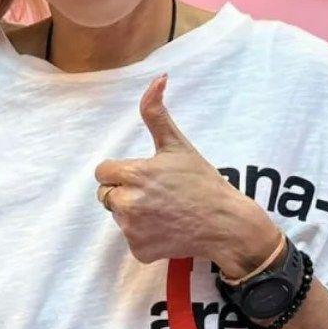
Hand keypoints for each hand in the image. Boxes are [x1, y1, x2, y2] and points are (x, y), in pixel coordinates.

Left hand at [94, 77, 280, 274]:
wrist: (225, 224)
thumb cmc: (201, 181)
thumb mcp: (178, 145)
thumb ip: (156, 112)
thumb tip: (158, 78)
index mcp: (134, 174)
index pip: (102, 171)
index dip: (121, 171)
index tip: (143, 175)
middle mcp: (128, 203)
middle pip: (106, 195)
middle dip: (124, 192)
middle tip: (155, 193)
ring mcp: (132, 229)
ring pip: (118, 216)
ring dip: (134, 213)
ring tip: (163, 209)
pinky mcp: (139, 250)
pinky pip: (131, 239)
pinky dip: (145, 236)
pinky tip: (166, 228)